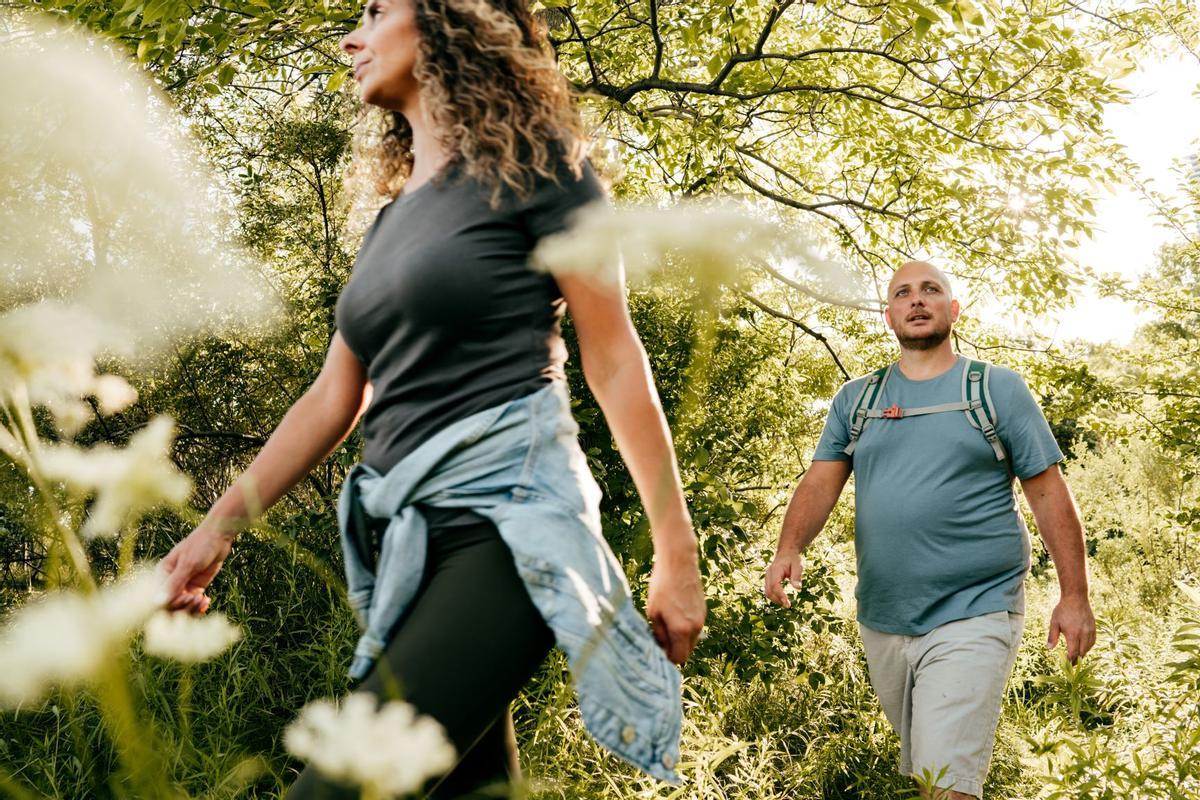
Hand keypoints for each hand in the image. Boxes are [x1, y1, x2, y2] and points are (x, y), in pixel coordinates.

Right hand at [157, 525, 233, 614]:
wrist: (220, 536)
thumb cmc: (201, 545)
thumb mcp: (188, 564)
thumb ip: (174, 583)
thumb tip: (157, 602)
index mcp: (162, 574)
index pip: (159, 597)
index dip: (171, 603)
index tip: (187, 597)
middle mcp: (170, 581)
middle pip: (170, 604)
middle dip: (183, 606)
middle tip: (197, 599)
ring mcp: (183, 585)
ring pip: (182, 606)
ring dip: (192, 608)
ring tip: (203, 600)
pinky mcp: (196, 586)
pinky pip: (193, 602)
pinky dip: (199, 606)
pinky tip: (207, 601)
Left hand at [645, 549, 704, 664]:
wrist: (679, 563)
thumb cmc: (661, 587)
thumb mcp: (653, 612)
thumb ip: (659, 634)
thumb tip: (662, 648)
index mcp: (682, 630)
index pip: (678, 658)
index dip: (668, 659)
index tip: (658, 652)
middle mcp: (696, 628)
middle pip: (687, 652)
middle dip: (674, 650)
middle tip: (660, 639)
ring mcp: (702, 619)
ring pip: (691, 640)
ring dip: (680, 639)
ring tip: (666, 624)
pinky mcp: (703, 611)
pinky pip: (695, 628)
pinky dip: (685, 628)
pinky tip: (674, 613)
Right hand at [764, 549, 802, 607]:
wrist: (786, 552)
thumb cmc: (793, 559)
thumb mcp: (798, 565)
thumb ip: (797, 576)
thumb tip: (798, 588)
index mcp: (775, 570)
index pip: (775, 585)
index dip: (780, 595)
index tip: (788, 604)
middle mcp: (769, 574)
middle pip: (769, 590)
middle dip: (777, 600)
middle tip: (788, 605)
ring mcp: (767, 577)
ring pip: (767, 592)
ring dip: (775, 599)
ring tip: (786, 603)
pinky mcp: (768, 580)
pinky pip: (768, 590)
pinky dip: (774, 596)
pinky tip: (782, 599)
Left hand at [1047, 594, 1095, 662]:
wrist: (1076, 598)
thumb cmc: (1063, 610)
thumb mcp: (1054, 622)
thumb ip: (1052, 636)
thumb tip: (1049, 649)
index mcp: (1073, 634)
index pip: (1073, 653)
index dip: (1070, 660)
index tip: (1066, 665)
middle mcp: (1083, 634)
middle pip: (1082, 653)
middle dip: (1076, 660)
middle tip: (1070, 664)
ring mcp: (1090, 631)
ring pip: (1088, 648)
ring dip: (1082, 654)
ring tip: (1076, 657)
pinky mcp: (1094, 628)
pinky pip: (1093, 642)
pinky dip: (1088, 647)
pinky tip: (1083, 647)